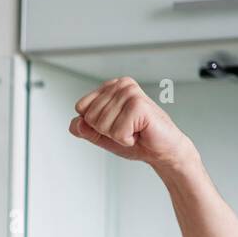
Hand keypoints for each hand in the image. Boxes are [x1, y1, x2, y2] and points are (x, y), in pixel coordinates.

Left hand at [69, 77, 195, 169]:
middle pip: (89, 117)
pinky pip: (116, 132)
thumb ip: (85, 129)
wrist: (162, 151)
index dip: (94, 125)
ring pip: (101, 125)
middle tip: (126, 129)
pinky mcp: (138, 105)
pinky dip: (126, 139)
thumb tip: (76, 123)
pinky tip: (140, 132)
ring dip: (118, 136)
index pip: (81, 107)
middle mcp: (121, 85)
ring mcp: (130, 92)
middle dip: (106, 131)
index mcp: (110, 87)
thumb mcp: (102, 136)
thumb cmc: (136, 140)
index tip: (115, 125)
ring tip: (134, 130)